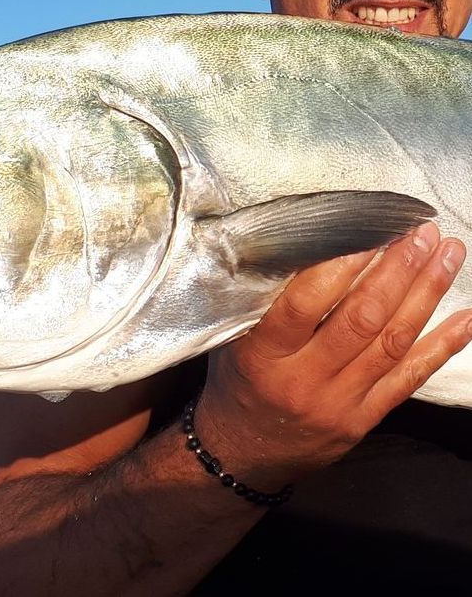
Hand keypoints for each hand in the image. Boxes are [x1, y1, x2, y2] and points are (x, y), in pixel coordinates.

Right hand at [197, 222, 470, 483]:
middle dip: (397, 271)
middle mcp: (303, 379)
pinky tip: (463, 319)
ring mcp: (338, 402)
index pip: (305, 303)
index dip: (341, 266)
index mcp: (263, 354)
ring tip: (447, 255)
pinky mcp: (363, 420)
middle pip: (360, 320)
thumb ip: (263, 303)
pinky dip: (440, 347)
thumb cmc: (235, 381)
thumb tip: (305, 248)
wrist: (241, 451)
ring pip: (391, 344)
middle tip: (421, 233)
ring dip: (425, 295)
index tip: (369, 230)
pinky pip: (408, 380)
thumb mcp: (232, 338)